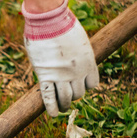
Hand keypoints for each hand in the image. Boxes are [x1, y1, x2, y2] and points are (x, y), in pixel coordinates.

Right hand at [22, 0, 98, 116]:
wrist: (49, 23)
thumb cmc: (63, 27)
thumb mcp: (79, 41)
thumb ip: (78, 54)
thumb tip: (73, 60)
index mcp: (88, 63)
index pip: (92, 84)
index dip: (85, 86)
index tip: (79, 85)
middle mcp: (77, 72)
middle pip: (78, 93)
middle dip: (74, 96)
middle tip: (68, 97)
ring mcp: (61, 76)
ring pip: (65, 98)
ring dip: (64, 104)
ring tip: (61, 108)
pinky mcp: (45, 76)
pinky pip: (49, 97)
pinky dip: (51, 108)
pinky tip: (53, 114)